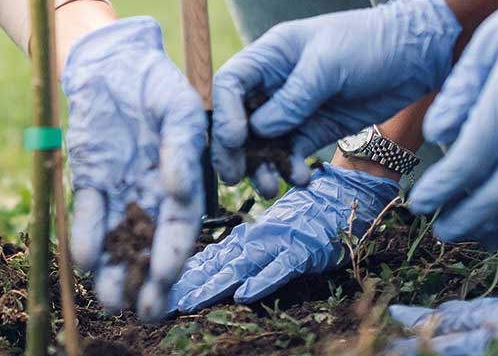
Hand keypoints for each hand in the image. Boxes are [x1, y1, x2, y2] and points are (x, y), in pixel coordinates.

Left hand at [62, 17, 207, 320]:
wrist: (113, 62)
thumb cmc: (156, 83)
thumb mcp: (179, 109)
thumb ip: (181, 148)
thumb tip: (178, 189)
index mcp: (181, 181)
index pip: (180, 227)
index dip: (174, 255)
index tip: (167, 278)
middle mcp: (150, 194)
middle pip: (149, 246)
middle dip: (146, 280)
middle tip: (141, 312)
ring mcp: (119, 189)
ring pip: (117, 239)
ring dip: (114, 270)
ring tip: (109, 300)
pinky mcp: (89, 180)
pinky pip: (88, 215)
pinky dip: (85, 236)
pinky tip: (84, 259)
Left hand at [170, 164, 397, 310]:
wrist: (343, 195)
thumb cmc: (306, 216)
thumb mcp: (269, 233)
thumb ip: (242, 249)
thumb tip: (212, 268)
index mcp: (245, 236)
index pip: (207, 258)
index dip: (180, 275)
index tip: (154, 290)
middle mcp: (255, 238)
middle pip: (214, 264)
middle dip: (186, 285)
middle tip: (157, 302)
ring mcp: (278, 244)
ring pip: (239, 266)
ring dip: (213, 285)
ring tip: (188, 302)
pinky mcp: (303, 250)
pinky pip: (280, 268)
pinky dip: (262, 281)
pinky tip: (243, 294)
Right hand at [210, 0, 457, 194]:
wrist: (415, 56)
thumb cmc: (369, 43)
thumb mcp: (329, 62)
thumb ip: (293, 96)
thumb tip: (259, 129)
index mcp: (269, 56)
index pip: (230, 84)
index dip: (224, 113)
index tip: (235, 140)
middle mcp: (274, 85)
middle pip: (238, 120)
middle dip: (234, 150)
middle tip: (235, 177)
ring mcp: (293, 110)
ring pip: (262, 144)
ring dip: (261, 167)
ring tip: (270, 186)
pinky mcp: (315, 130)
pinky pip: (291, 154)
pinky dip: (290, 169)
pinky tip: (300, 178)